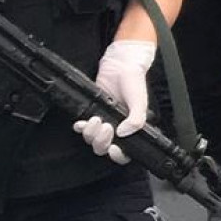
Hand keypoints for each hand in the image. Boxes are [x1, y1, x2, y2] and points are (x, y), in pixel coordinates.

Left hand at [73, 40, 155, 164]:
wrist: (120, 65)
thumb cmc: (134, 81)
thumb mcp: (140, 101)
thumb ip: (136, 119)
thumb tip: (122, 133)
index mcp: (132, 129)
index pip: (126, 152)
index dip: (118, 155)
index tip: (114, 148)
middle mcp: (117, 128)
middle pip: (105, 148)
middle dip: (102, 141)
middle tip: (106, 127)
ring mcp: (104, 121)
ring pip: (92, 139)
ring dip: (91, 133)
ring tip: (96, 119)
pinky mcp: (92, 112)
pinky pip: (83, 127)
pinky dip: (80, 127)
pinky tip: (82, 122)